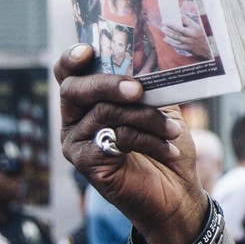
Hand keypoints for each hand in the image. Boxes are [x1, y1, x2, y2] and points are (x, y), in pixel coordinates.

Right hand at [56, 43, 207, 243]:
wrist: (176, 193)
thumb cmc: (166, 148)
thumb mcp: (161, 109)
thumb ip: (151, 85)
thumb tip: (151, 60)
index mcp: (87, 102)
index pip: (68, 75)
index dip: (72, 59)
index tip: (89, 49)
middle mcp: (74, 120)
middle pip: (76, 89)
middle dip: (110, 84)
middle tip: (138, 90)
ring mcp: (76, 143)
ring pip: (104, 113)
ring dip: (146, 117)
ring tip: (173, 131)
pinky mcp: (85, 163)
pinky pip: (114, 138)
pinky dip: (147, 140)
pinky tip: (168, 149)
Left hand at [158, 14, 210, 57]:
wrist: (210, 50)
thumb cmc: (205, 37)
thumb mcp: (202, 28)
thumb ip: (192, 23)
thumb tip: (183, 16)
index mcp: (196, 27)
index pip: (185, 19)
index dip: (179, 15)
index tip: (174, 13)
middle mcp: (192, 34)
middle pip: (179, 29)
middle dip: (170, 25)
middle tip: (164, 22)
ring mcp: (189, 42)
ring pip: (176, 37)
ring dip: (168, 33)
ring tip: (163, 29)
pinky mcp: (188, 48)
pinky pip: (177, 45)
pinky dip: (170, 42)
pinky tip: (165, 39)